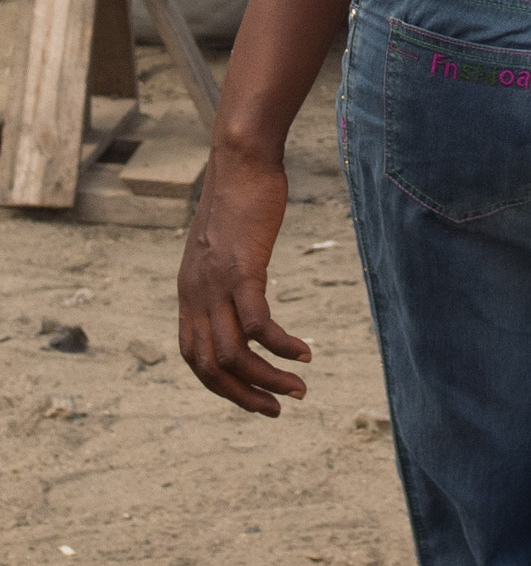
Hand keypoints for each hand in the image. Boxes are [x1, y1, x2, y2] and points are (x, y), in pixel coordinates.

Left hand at [178, 146, 310, 416]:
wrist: (240, 158)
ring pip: (235, 354)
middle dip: (244, 396)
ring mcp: (217, 284)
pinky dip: (283, 346)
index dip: (220, 386)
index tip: (253, 395)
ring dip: (268, 379)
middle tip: (278, 408)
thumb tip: (240, 281)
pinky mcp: (243, 270)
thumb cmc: (239, 192)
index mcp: (189, 291)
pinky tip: (305, 351)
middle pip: (210, 368)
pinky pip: (260, 325)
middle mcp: (196, 295)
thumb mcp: (222, 241)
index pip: (193, 358)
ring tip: (300, 388)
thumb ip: (223, 268)